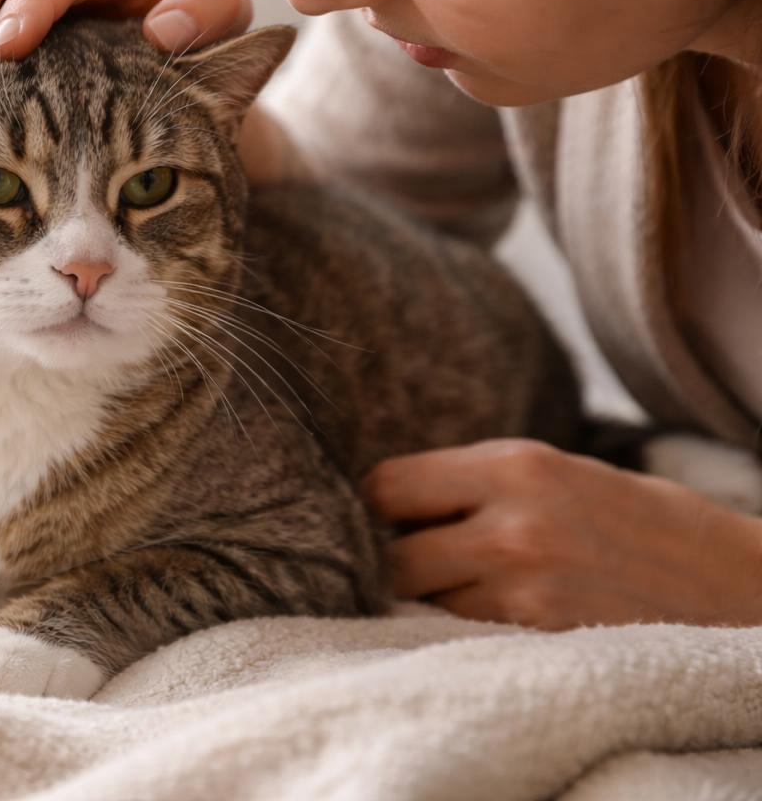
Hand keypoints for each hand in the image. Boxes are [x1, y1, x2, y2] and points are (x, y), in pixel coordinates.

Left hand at [360, 438, 761, 629]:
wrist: (732, 584)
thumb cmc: (633, 520)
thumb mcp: (556, 470)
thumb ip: (475, 480)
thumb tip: (385, 501)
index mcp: (512, 464)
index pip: (386, 485)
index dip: (377, 506)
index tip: (388, 518)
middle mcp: (511, 524)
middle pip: (390, 553)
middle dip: (394, 559)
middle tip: (420, 560)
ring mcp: (525, 588)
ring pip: (422, 601)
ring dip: (428, 599)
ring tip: (468, 588)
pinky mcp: (541, 638)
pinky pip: (462, 635)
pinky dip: (461, 629)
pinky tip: (494, 616)